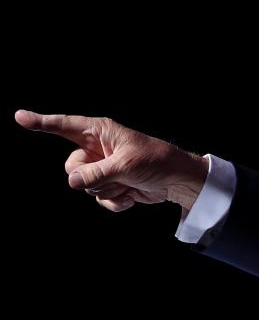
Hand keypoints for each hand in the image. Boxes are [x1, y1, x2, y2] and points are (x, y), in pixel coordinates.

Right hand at [14, 110, 207, 211]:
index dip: (41, 122)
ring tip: (129, 182)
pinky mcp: (111, 186)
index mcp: (100, 132)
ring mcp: (103, 169)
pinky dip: (116, 201)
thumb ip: (97, 173)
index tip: (19, 117)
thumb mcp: (126, 165)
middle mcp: (97, 149)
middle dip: (90, 176)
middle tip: (115, 174)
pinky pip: (100, 199)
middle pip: (71, 167)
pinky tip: (132, 195)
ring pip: (86, 187)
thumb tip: (72, 182)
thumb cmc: (155, 161)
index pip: (64, 126)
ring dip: (109, 189)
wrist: (178, 181)